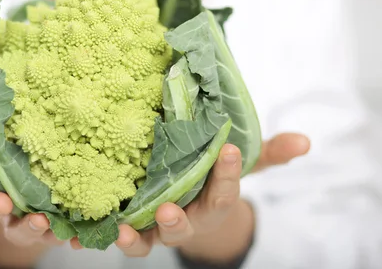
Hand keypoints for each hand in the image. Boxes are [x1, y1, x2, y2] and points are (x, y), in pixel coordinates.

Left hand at [69, 132, 309, 259]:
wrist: (194, 202)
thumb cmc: (215, 177)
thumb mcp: (244, 162)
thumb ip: (268, 152)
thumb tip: (306, 141)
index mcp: (212, 201)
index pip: (224, 191)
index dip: (226, 175)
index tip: (226, 149)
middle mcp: (186, 217)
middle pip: (183, 225)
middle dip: (177, 220)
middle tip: (168, 210)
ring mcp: (156, 225)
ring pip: (147, 239)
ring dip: (134, 239)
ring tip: (120, 232)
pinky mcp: (131, 224)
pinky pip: (115, 234)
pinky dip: (97, 237)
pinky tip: (75, 235)